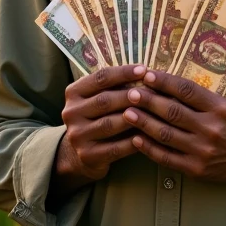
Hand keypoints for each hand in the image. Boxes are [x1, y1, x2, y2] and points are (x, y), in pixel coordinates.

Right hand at [54, 64, 145, 189]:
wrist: (81, 152)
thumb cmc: (99, 116)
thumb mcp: (99, 97)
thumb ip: (115, 86)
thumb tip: (145, 73)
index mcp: (73, 92)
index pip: (100, 78)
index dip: (123, 72)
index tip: (144, 69)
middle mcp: (71, 112)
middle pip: (105, 100)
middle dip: (131, 95)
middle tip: (152, 91)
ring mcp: (77, 135)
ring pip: (110, 124)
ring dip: (134, 117)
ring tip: (154, 112)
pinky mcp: (87, 155)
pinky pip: (115, 148)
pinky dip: (133, 142)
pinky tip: (148, 136)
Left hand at [122, 69, 225, 184]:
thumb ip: (206, 89)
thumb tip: (174, 73)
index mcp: (219, 107)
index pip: (187, 90)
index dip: (165, 82)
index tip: (147, 74)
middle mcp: (211, 128)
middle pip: (172, 112)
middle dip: (148, 101)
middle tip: (130, 92)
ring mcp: (202, 150)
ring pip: (166, 134)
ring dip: (144, 123)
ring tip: (126, 112)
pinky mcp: (196, 169)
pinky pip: (167, 157)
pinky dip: (149, 148)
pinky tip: (136, 138)